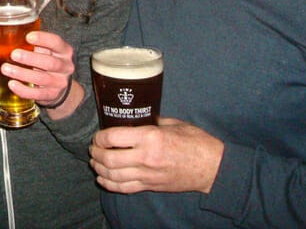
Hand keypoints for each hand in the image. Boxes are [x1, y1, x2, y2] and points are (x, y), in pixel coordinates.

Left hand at [2, 30, 83, 117]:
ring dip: (22, 73)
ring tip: (6, 68)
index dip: (43, 39)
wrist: (59, 85)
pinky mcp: (52, 95)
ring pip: (42, 79)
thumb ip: (35, 43)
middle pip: (49, 63)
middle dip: (30, 58)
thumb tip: (9, 34)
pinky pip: (37, 94)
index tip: (28, 37)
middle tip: (14, 54)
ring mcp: (60, 83)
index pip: (56, 43)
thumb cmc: (47, 60)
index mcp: (65, 51)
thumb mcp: (46, 50)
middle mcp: (66, 66)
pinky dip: (23, 90)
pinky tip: (12, 84)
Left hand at [89, 117, 224, 193]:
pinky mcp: (151, 187)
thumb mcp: (173, 123)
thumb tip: (135, 117)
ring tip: (95, 161)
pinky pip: (124, 188)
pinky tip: (103, 178)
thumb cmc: (195, 142)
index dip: (100, 137)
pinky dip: (109, 184)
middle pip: (109, 158)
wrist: (212, 168)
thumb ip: (152, 121)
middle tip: (93, 148)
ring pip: (113, 175)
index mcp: (150, 137)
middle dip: (96, 153)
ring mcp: (147, 175)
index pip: (113, 137)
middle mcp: (145, 157)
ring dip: (99, 168)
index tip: (98, 135)